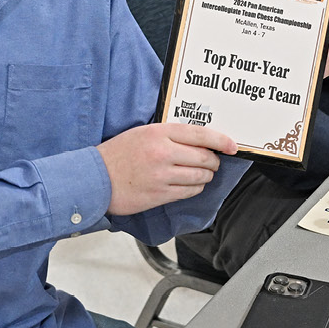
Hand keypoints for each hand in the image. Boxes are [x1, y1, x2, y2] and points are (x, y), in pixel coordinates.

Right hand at [96, 123, 236, 215]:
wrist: (95, 178)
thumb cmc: (118, 154)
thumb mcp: (143, 133)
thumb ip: (170, 135)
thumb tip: (200, 140)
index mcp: (159, 132)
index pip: (201, 134)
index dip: (222, 140)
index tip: (233, 146)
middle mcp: (163, 152)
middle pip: (205, 157)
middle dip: (214, 161)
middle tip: (213, 161)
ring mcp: (162, 175)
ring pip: (200, 176)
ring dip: (206, 176)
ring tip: (200, 173)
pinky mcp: (160, 195)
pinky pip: (189, 192)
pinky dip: (195, 188)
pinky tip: (189, 184)